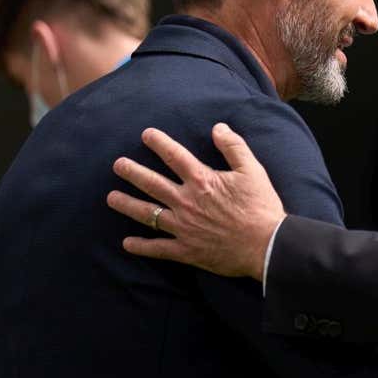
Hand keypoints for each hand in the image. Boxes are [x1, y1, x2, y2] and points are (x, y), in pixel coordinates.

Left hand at [106, 123, 283, 280]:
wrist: (266, 245)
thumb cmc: (261, 207)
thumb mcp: (253, 170)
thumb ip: (234, 146)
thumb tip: (218, 127)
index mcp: (202, 181)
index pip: (174, 156)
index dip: (158, 143)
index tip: (145, 134)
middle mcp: (186, 202)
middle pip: (152, 183)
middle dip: (132, 172)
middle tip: (117, 165)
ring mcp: (183, 227)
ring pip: (147, 214)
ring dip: (127, 204)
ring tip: (111, 198)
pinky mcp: (186, 250)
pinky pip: (158, 248)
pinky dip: (141, 247)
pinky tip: (127, 243)